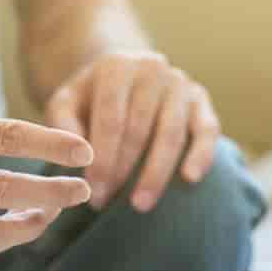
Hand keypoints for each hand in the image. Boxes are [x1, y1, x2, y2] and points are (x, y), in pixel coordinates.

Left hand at [43, 51, 220, 212]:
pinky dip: (202, 153)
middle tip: (109, 203)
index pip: (111, 118)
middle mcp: (152, 68)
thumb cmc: (89, 98)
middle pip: (140, 127)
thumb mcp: (65, 102)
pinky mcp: (200, 98)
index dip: (102, 158)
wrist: (122, 77)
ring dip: (156, 171)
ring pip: (172, 131)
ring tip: (141, 204)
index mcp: (117, 67)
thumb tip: (78, 155)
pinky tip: (190, 178)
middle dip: (123, 170)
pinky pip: (208, 128)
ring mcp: (180, 82)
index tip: (93, 191)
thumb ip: (63, 123)